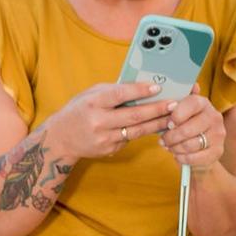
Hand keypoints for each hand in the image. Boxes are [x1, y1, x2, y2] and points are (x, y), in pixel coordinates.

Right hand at [47, 81, 174, 162]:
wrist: (61, 138)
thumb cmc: (79, 110)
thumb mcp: (91, 95)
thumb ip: (113, 91)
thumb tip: (141, 86)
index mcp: (93, 103)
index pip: (120, 95)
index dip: (139, 91)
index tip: (157, 86)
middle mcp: (98, 122)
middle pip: (133, 116)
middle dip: (156, 110)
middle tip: (174, 104)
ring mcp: (104, 139)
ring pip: (137, 131)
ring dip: (156, 124)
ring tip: (171, 117)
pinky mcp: (109, 150)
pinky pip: (130, 139)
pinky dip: (143, 132)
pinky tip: (155, 126)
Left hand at [157, 87, 225, 172]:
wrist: (203, 149)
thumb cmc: (187, 127)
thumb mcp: (181, 112)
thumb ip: (179, 100)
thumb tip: (192, 85)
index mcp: (204, 103)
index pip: (191, 103)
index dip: (177, 114)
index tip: (168, 124)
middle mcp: (214, 117)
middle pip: (187, 129)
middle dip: (171, 137)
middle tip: (163, 140)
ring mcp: (218, 135)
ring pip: (189, 145)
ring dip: (174, 148)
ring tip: (170, 147)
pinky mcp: (217, 151)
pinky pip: (194, 158)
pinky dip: (181, 158)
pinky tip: (177, 155)